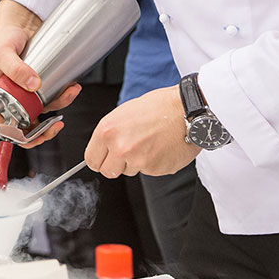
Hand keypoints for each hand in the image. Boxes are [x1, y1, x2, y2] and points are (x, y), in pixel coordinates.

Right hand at [0, 0, 78, 148]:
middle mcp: (8, 98)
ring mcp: (25, 92)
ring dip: (58, 107)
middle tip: (55, 126)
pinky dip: (63, 96)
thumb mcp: (3, 52)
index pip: (2, 125)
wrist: (20, 18)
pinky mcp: (39, 84)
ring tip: (69, 93)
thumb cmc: (3, 34)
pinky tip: (71, 87)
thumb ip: (16, 69)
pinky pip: (52, 98)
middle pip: (24, 125)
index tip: (33, 134)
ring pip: (42, 112)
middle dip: (43, 129)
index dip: (16, 135)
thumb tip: (34, 85)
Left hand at [85, 85, 199, 177]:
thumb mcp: (123, 113)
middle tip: (129, 151)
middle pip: (108, 171)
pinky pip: (148, 171)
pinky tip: (160, 147)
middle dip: (116, 165)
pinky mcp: (155, 169)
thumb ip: (111, 134)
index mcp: (107, 131)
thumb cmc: (158, 107)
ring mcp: (138, 161)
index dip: (99, 159)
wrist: (186, 110)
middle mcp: (120, 147)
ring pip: (129, 171)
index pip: (92, 159)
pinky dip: (153, 163)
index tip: (105, 158)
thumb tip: (103, 149)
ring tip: (149, 143)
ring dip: (136, 162)